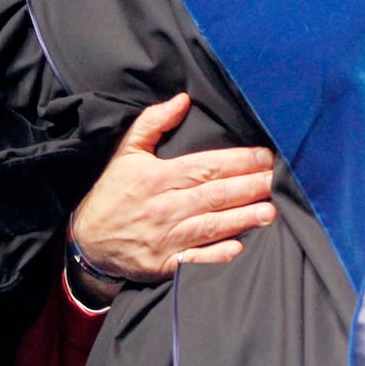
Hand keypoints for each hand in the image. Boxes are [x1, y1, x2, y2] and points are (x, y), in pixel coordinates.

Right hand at [69, 93, 276, 297]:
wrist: (87, 241)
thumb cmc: (112, 192)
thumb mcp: (126, 152)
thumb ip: (153, 123)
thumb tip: (183, 99)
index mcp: (155, 177)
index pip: (205, 167)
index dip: (238, 161)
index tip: (264, 156)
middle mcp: (162, 207)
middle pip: (214, 195)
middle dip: (250, 187)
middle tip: (278, 181)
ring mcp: (163, 239)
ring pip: (210, 226)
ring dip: (243, 218)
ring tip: (270, 211)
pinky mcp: (163, 265)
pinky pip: (195, 260)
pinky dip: (217, 254)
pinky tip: (240, 245)